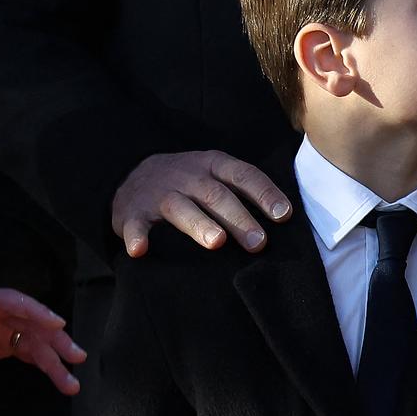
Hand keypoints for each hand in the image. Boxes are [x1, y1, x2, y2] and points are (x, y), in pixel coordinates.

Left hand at [0, 287, 83, 393]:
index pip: (9, 301)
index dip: (34, 310)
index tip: (57, 323)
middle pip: (29, 322)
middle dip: (55, 339)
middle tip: (77, 357)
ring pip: (31, 340)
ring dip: (53, 359)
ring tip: (72, 384)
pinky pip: (24, 351)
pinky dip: (42, 363)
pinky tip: (58, 377)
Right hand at [111, 151, 291, 258]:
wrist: (131, 175)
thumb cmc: (188, 183)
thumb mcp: (215, 175)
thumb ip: (244, 191)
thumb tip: (285, 219)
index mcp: (212, 165)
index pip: (243, 175)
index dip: (264, 193)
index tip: (284, 215)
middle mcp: (187, 176)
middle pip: (216, 195)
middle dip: (238, 218)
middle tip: (258, 243)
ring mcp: (159, 193)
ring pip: (180, 207)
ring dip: (199, 224)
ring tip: (216, 242)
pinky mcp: (132, 212)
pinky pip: (135, 225)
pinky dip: (137, 237)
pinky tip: (140, 251)